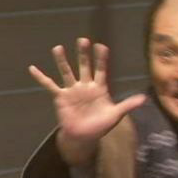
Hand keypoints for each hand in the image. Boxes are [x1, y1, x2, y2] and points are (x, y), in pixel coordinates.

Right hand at [28, 38, 145, 164]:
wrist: (84, 137)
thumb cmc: (100, 125)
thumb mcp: (116, 115)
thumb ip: (128, 105)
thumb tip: (145, 99)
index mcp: (99, 88)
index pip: (101, 70)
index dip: (101, 59)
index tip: (102, 46)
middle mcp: (85, 86)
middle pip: (84, 66)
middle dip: (83, 54)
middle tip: (83, 40)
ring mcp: (72, 90)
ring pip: (67, 72)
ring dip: (62, 61)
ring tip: (58, 48)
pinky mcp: (61, 97)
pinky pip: (49, 85)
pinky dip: (41, 77)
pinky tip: (32, 68)